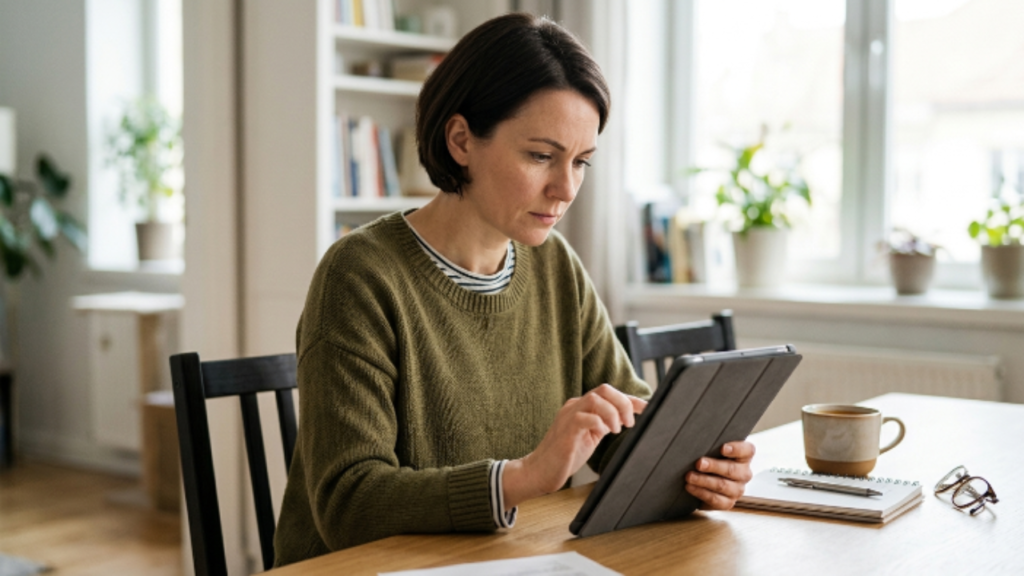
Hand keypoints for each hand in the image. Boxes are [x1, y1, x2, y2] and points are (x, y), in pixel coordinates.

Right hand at [503, 384, 646, 508]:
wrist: (539, 471)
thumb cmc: (565, 455)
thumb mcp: (591, 436)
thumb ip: (604, 424)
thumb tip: (626, 419)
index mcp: (582, 407)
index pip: (609, 393)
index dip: (630, 399)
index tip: (646, 408)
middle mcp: (575, 406)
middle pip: (604, 389)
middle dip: (623, 403)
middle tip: (629, 423)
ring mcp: (569, 416)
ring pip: (596, 399)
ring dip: (613, 413)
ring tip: (616, 430)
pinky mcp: (566, 431)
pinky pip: (585, 417)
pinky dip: (599, 423)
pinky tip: (603, 434)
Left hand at [684, 441, 754, 510]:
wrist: (705, 482)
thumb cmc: (710, 459)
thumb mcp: (713, 450)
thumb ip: (710, 444)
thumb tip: (695, 440)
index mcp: (744, 457)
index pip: (747, 450)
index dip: (736, 449)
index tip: (722, 448)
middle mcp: (743, 474)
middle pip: (732, 469)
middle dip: (713, 466)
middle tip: (699, 463)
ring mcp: (737, 490)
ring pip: (722, 485)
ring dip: (703, 480)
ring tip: (689, 476)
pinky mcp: (728, 503)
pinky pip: (715, 499)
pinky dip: (701, 492)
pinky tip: (690, 487)